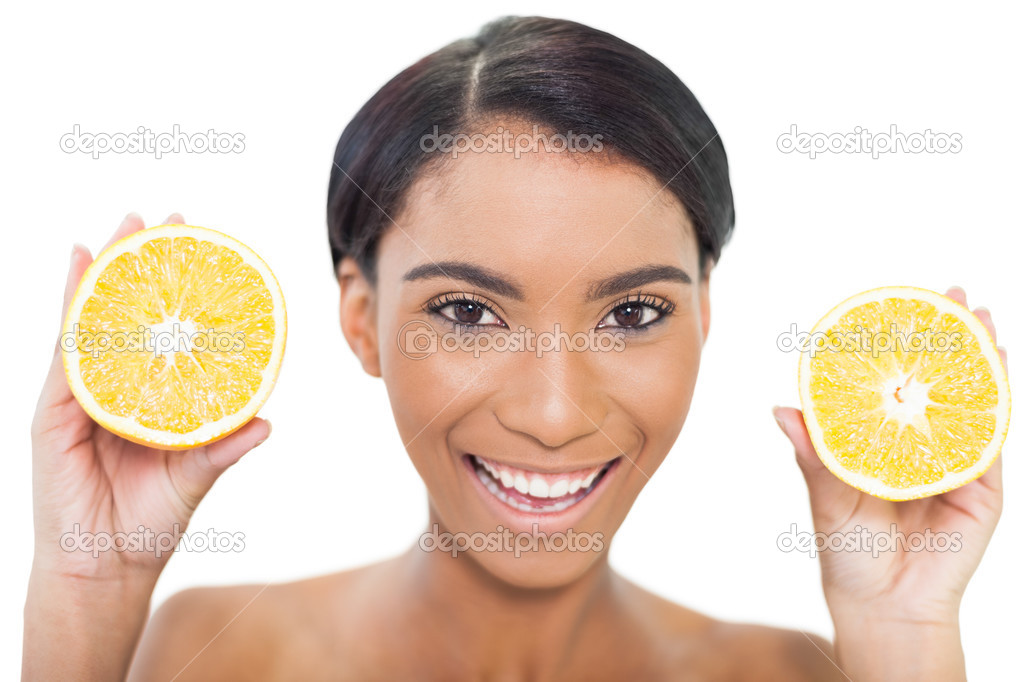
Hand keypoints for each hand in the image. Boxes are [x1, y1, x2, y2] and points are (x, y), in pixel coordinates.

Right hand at [30, 212, 271, 583]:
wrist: (107, 564)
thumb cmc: (151, 519)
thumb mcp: (196, 475)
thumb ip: (225, 446)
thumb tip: (268, 422)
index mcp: (149, 398)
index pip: (162, 334)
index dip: (177, 293)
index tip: (199, 251)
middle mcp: (116, 387)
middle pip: (127, 313)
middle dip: (142, 263)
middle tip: (164, 219)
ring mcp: (82, 393)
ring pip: (95, 318)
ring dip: (108, 269)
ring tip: (125, 225)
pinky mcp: (55, 408)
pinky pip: (66, 348)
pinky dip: (71, 305)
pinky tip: (78, 264)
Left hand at [773, 286, 1005, 678]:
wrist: (881, 606)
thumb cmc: (848, 552)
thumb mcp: (826, 495)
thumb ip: (814, 452)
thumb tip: (781, 408)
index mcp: (885, 442)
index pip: (897, 383)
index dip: (903, 345)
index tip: (902, 304)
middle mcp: (923, 445)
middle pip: (941, 381)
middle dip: (951, 336)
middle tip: (954, 293)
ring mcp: (956, 464)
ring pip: (972, 400)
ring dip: (981, 356)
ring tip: (983, 315)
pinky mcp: (982, 489)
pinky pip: (989, 439)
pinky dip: (995, 402)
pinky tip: (996, 367)